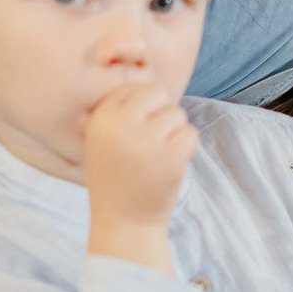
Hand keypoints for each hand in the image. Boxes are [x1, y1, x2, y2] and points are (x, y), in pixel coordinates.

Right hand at [83, 82, 196, 269]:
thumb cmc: (116, 175)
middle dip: (161, 115)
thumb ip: (120, 108)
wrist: (123, 222)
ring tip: (156, 158)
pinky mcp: (169, 159)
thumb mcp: (104, 137)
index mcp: (101, 117)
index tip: (136, 131)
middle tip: (150, 143)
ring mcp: (145, 142)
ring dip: (174, 134)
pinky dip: (186, 149)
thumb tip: (145, 69)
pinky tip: (169, 165)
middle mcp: (120, 126)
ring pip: (177, 115)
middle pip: (159, 94)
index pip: (134, 87)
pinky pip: (191, 135)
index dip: (143, 106)